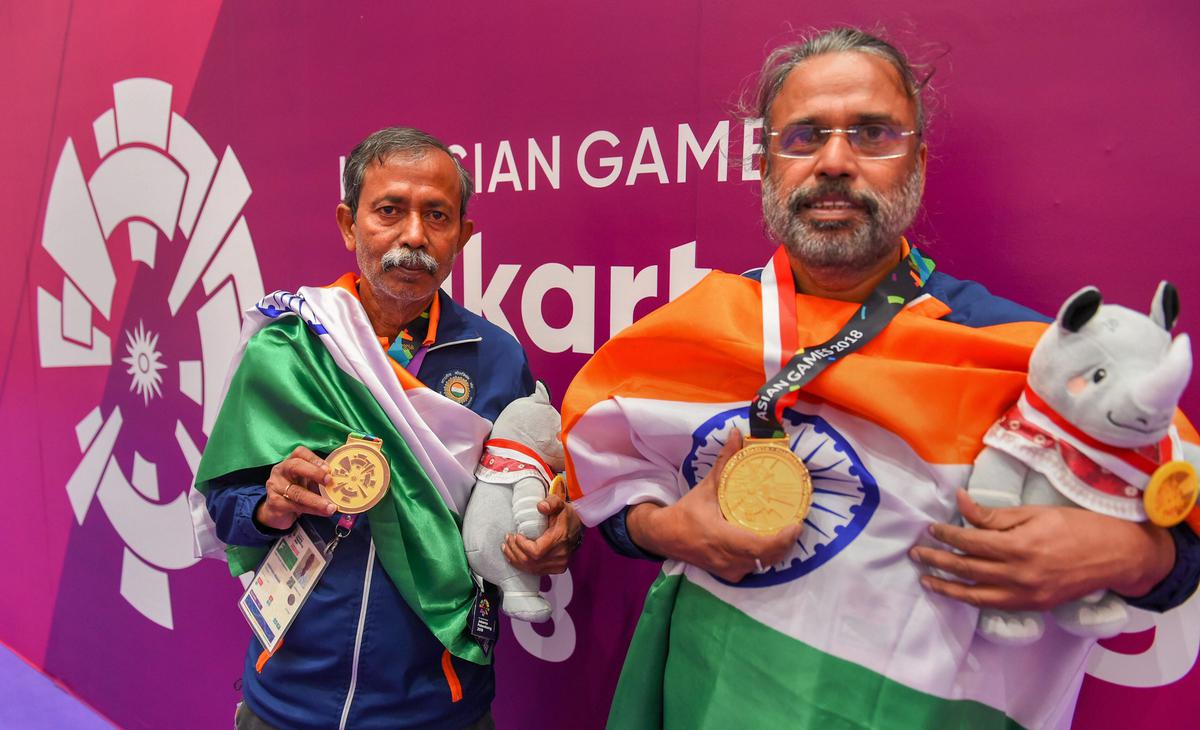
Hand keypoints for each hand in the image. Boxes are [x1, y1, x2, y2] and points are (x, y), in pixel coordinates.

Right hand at [255, 446, 336, 530]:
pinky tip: (323, 512)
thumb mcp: (307, 482)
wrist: (276, 512)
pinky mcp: (275, 503)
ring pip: (297, 492)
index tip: (328, 468)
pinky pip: (296, 506)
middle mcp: (280, 471)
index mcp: (290, 462)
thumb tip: (342, 481)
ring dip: (316, 500)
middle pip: (295, 466)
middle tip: (329, 481)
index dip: (315, 459)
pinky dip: (312, 510)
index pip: (300, 453)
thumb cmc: (295, 492)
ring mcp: (275, 487)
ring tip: (331, 506)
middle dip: (314, 472)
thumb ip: (319, 479)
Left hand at [501, 494, 580, 574]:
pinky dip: (521, 565)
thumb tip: (540, 507)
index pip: (536, 552)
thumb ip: (551, 502)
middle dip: (514, 551)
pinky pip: (534, 571)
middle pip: (530, 562)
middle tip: (508, 538)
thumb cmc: (566, 517)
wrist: (577, 529)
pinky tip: (514, 556)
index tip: (517, 535)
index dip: (522, 546)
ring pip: (530, 568)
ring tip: (507, 546)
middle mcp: (560, 556)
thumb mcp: (560, 504)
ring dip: (515, 558)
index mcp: (560, 540)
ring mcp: (558, 565)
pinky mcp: (555, 569)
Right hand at [626, 429, 802, 582]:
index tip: (796, 525)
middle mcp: (728, 559)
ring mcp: (730, 570)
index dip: (781, 540)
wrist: (666, 537)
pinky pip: (757, 567)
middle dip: (786, 542)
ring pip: (764, 564)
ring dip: (779, 549)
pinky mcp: (731, 574)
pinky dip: (768, 555)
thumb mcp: (707, 487)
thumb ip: (724, 461)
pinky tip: (774, 540)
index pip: (758, 547)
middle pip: (767, 557)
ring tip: (789, 529)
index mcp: (720, 537)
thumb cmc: (687, 512)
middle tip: (796, 522)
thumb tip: (737, 434)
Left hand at [911, 490, 1174, 609]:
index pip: (970, 541)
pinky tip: (958, 593)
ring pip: (976, 595)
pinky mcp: (1034, 606)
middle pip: (967, 569)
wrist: (1117, 555)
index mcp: (1018, 546)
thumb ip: (994, 515)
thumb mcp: (1035, 513)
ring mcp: (1026, 594)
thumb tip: (961, 503)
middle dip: (937, 561)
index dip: (947, 535)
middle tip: (916, 554)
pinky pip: (995, 605)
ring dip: (947, 587)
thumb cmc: (1077, 527)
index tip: (931, 529)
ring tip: (926, 580)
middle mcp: (1019, 575)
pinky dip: (973, 599)